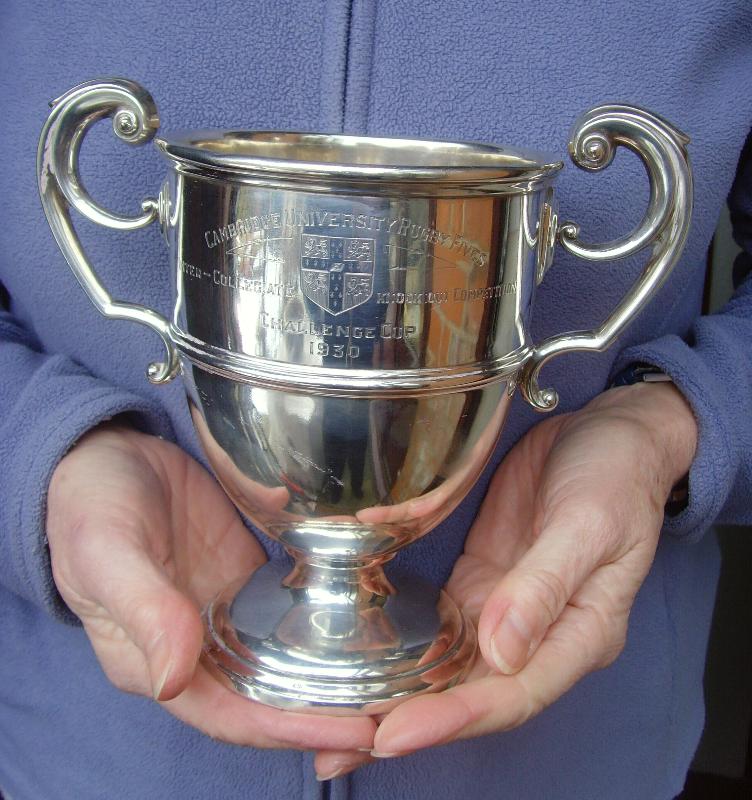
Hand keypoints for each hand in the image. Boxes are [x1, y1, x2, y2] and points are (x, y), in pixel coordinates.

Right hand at [47, 423, 375, 753]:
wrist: (105, 456)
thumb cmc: (90, 507)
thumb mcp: (108, 554)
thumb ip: (144, 611)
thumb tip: (172, 679)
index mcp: (156, 660)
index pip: (232, 714)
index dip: (290, 729)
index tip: (357, 731)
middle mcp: (196, 648)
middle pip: (267, 697)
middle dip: (326, 714)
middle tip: (395, 714)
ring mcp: (223, 613)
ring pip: (283, 660)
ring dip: (331, 677)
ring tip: (395, 680)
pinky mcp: (244, 579)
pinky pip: (288, 612)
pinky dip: (323, 626)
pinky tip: (366, 626)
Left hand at [315, 381, 696, 776]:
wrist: (607, 436)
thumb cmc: (615, 477)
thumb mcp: (590, 524)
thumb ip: (545, 585)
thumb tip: (501, 650)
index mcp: (579, 634)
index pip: (512, 692)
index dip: (453, 718)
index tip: (393, 734)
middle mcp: (537, 633)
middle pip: (470, 691)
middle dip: (407, 720)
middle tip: (337, 747)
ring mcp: (503, 607)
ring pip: (445, 663)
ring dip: (394, 691)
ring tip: (330, 719)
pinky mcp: (479, 578)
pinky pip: (434, 619)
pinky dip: (398, 642)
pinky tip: (356, 656)